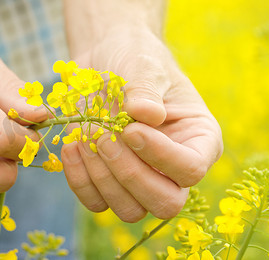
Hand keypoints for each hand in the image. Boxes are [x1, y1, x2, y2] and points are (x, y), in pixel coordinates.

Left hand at [61, 26, 222, 221]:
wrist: (104, 60)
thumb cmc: (133, 58)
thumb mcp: (143, 65)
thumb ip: (146, 88)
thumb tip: (147, 115)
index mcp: (197, 140)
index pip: (191, 169)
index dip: (161, 157)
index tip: (130, 129)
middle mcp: (173, 167)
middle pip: (164, 202)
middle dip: (129, 174)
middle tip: (103, 137)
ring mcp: (140, 178)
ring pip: (129, 210)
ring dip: (101, 177)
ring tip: (85, 136)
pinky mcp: (108, 180)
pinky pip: (96, 202)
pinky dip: (80, 180)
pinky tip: (71, 146)